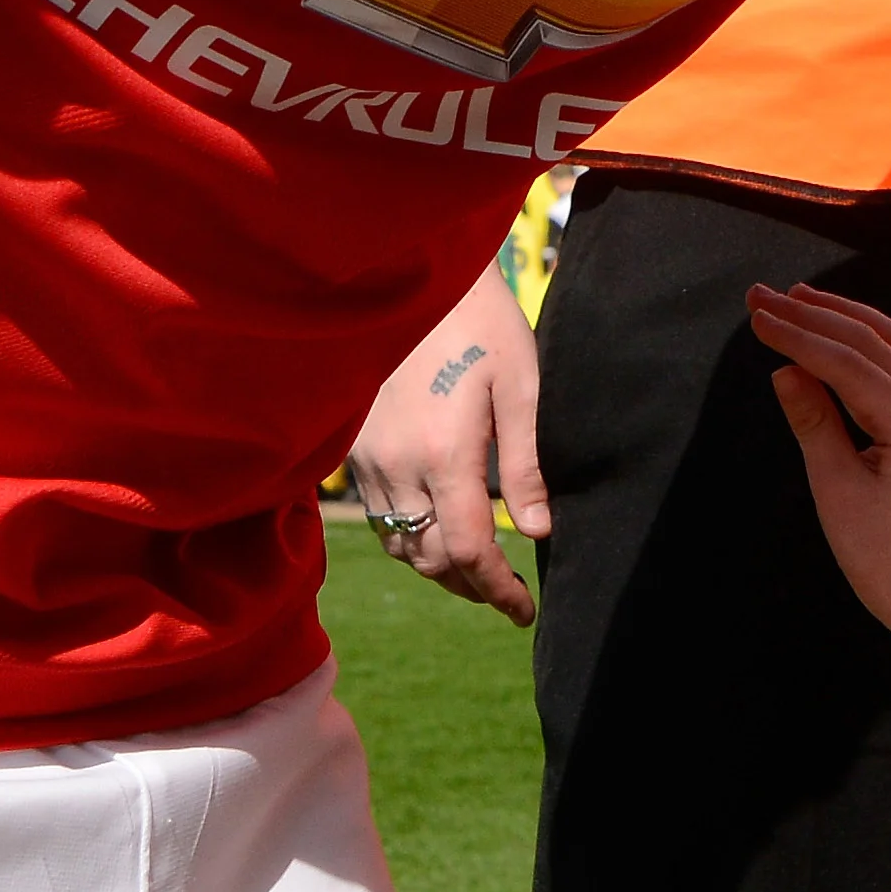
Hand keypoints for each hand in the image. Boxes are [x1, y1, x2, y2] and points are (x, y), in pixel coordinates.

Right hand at [346, 264, 551, 624]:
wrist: (415, 280)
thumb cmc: (482, 325)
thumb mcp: (521, 387)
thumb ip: (525, 465)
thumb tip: (536, 532)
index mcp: (445, 454)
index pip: (470, 551)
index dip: (499, 591)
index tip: (524, 611)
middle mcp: (398, 465)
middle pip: (432, 559)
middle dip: (472, 586)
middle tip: (507, 595)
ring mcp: (369, 459)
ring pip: (401, 544)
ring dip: (439, 567)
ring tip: (479, 570)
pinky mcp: (354, 448)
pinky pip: (378, 517)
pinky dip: (411, 537)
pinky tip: (440, 529)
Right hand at [749, 280, 890, 652]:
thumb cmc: (887, 558)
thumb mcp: (838, 492)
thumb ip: (814, 424)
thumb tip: (785, 370)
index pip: (845, 361)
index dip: (797, 335)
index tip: (755, 315)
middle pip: (868, 340)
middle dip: (812, 313)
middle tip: (760, 295)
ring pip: (888, 343)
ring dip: (841, 316)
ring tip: (795, 298)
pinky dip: (862, 340)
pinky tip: (836, 332)